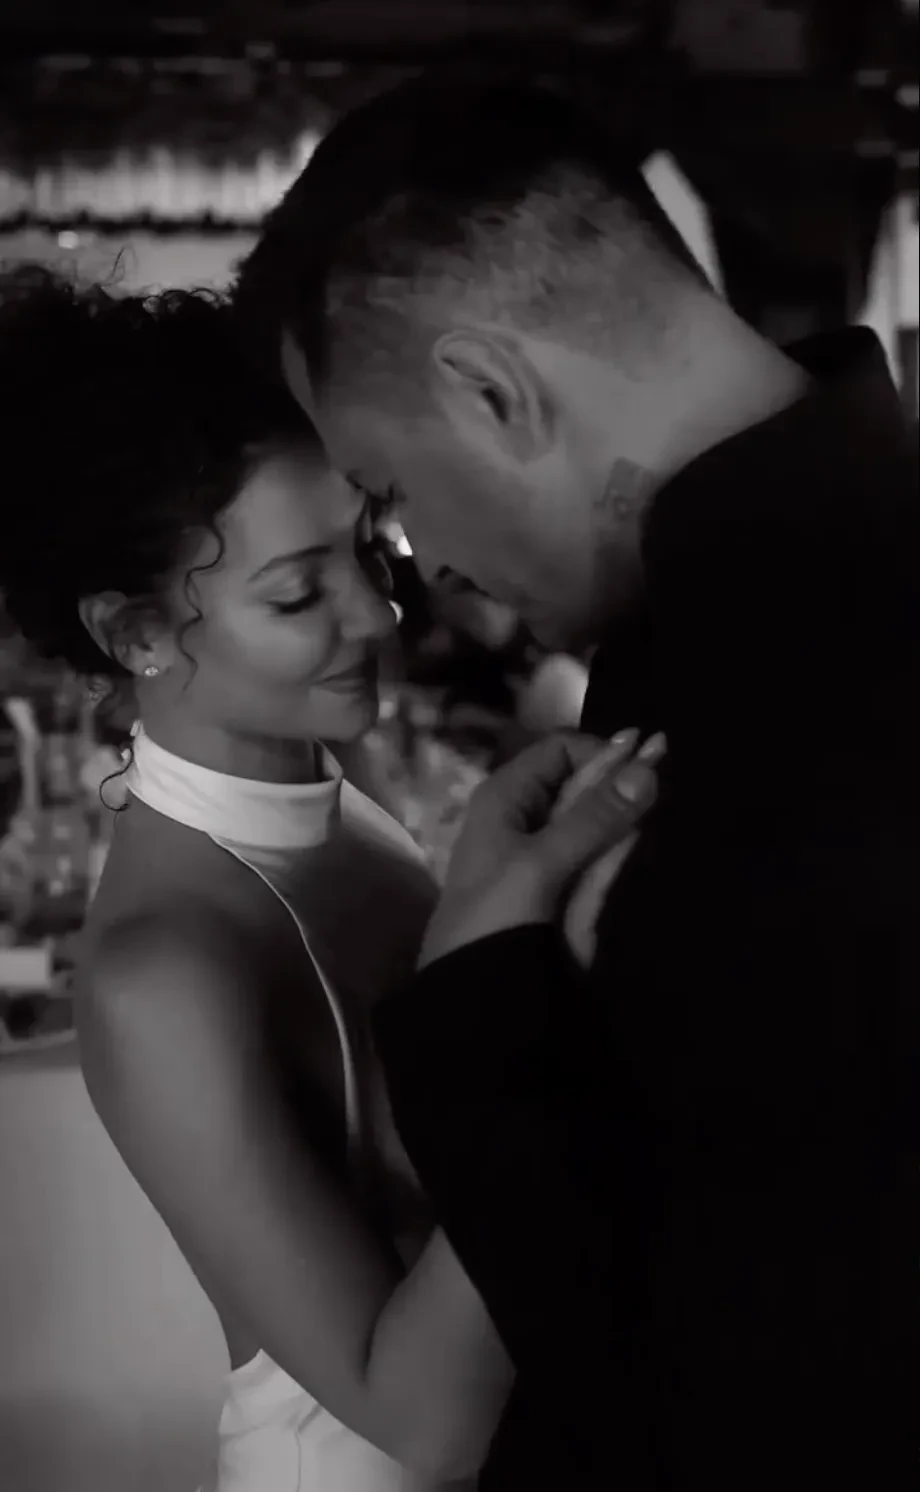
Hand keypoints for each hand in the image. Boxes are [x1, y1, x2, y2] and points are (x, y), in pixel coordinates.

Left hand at [419, 729, 661, 967]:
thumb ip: (596, 817)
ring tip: (671, 790)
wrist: (477, 999)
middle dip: (622, 775)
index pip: (560, 751)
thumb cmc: (494, 918)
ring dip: (629, 809)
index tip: (641, 765)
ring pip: (599, 821)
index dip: (600, 752)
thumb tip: (648, 767)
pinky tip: (647, 830)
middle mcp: (528, 820)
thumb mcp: (540, 863)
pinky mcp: (572, 893)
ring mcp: (552, 858)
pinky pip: (603, 859)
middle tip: (671, 756)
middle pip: (583, 784)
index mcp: (505, 799)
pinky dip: (622, 847)